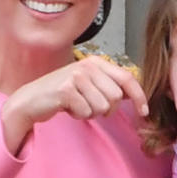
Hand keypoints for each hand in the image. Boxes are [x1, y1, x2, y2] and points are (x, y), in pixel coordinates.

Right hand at [1, 57, 147, 153]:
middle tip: (89, 105)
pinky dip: (79, 115)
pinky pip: (86, 112)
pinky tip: (68, 107)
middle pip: (115, 97)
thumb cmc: (64, 93)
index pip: (127, 78)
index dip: (139, 96)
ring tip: (77, 104)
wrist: (31, 99)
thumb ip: (111, 85)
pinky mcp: (65, 90)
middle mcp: (88, 66)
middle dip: (107, 109)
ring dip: (91, 112)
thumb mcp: (90, 84)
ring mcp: (76, 76)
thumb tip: (136, 94)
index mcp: (97, 62)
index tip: (144, 111)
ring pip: (102, 107)